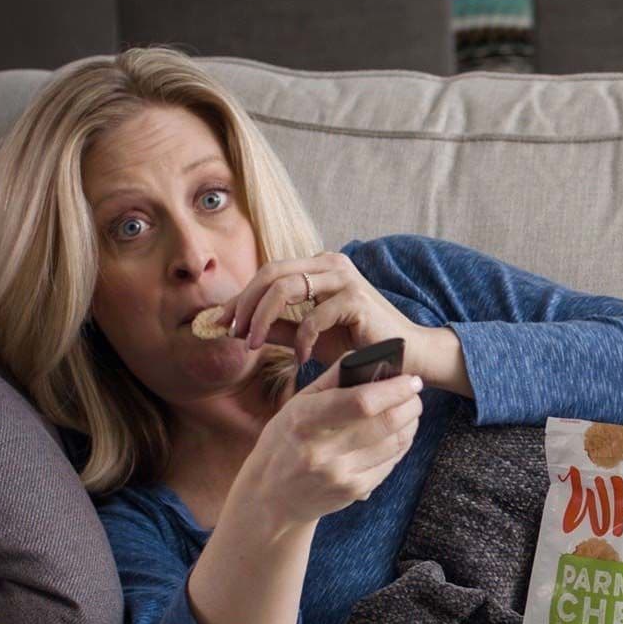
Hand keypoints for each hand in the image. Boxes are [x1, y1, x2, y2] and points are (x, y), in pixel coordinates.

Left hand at [227, 252, 471, 395]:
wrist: (404, 357)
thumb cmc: (357, 346)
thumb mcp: (308, 336)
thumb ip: (277, 328)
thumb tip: (236, 328)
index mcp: (319, 267)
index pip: (269, 273)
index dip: (241, 297)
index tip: (218, 323)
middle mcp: (331, 264)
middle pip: (271, 273)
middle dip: (245, 304)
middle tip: (232, 333)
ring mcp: (345, 278)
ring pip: (286, 288)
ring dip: (262, 319)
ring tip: (253, 346)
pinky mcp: (356, 299)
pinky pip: (313, 316)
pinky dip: (301, 340)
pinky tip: (302, 359)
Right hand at [235, 363, 425, 528]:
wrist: (272, 496)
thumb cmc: (285, 441)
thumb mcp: (297, 405)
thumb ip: (331, 379)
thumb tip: (365, 356)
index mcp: (305, 420)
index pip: (361, 402)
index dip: (394, 389)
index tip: (411, 380)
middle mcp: (323, 450)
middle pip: (386, 422)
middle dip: (410, 404)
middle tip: (415, 394)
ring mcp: (340, 474)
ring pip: (395, 443)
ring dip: (410, 424)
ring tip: (409, 412)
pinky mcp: (354, 491)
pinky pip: (390, 463)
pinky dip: (401, 445)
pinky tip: (399, 435)